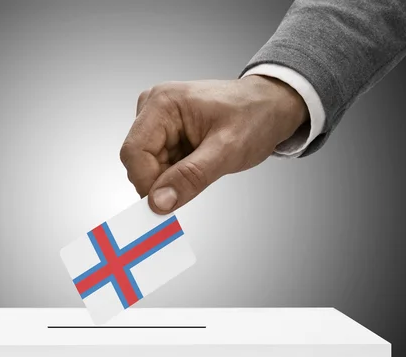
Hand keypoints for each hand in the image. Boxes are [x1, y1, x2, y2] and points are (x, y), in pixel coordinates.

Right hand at [119, 76, 308, 213]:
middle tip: (195, 184)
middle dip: (162, 181)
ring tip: (203, 167)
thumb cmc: (255, 116)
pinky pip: (158, 165)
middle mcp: (153, 108)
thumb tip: (158, 202)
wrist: (271, 106)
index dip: (146, 183)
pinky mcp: (164, 133)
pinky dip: (175, 175)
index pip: (134, 152)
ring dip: (171, 179)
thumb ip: (190, 177)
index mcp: (163, 103)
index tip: (166, 205)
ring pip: (147, 167)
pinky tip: (198, 165)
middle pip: (138, 161)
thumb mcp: (227, 150)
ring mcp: (157, 121)